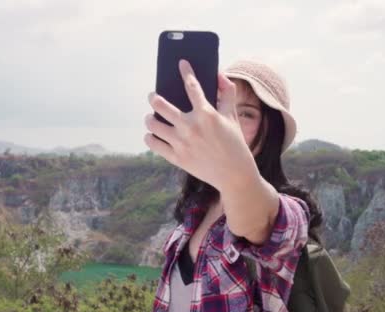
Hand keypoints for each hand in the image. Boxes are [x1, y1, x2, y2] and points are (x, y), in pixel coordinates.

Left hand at [144, 59, 258, 191]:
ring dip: (149, 118)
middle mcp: (190, 127)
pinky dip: (150, 137)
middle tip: (153, 96)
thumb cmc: (235, 143)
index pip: (192, 86)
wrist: (234, 175)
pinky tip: (152, 134)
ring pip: (153, 124)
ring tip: (151, 117)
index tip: (181, 63)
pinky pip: (154, 144)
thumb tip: (219, 75)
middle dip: (154, 97)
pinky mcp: (176, 158)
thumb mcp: (233, 116)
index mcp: (206, 114)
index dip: (186, 72)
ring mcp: (181, 143)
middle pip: (161, 105)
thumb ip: (228, 93)